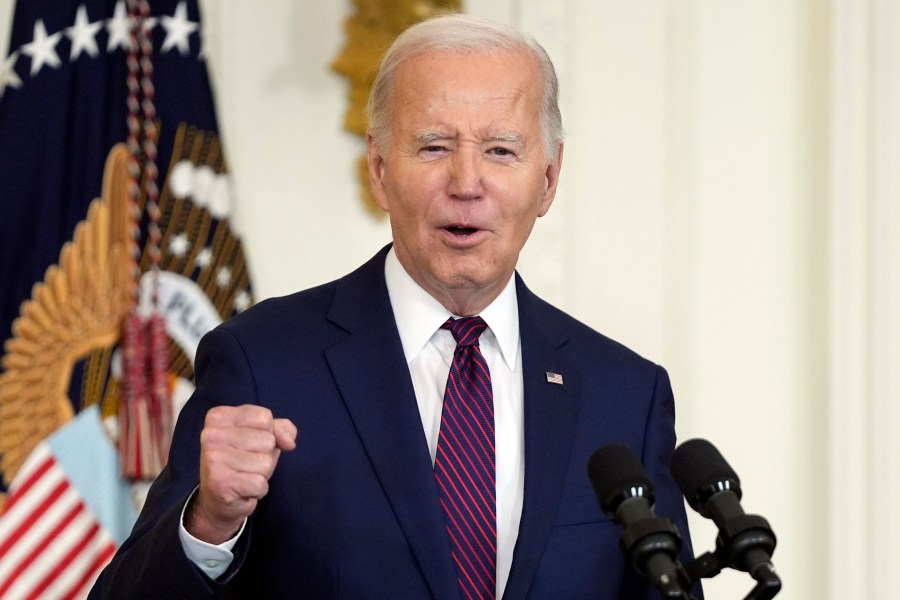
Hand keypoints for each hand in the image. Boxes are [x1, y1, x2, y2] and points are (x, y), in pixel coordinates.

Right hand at [185, 405, 296, 543]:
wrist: (218, 499)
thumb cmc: (242, 461)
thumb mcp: (264, 436)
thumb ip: (281, 429)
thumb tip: (289, 443)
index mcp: (218, 416)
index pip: (264, 417)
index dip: (267, 433)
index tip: (249, 444)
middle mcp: (211, 435)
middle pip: (268, 440)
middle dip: (265, 455)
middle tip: (245, 463)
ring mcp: (213, 459)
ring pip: (266, 462)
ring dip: (262, 473)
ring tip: (244, 475)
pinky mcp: (220, 483)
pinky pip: (260, 483)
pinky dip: (258, 489)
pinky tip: (243, 489)